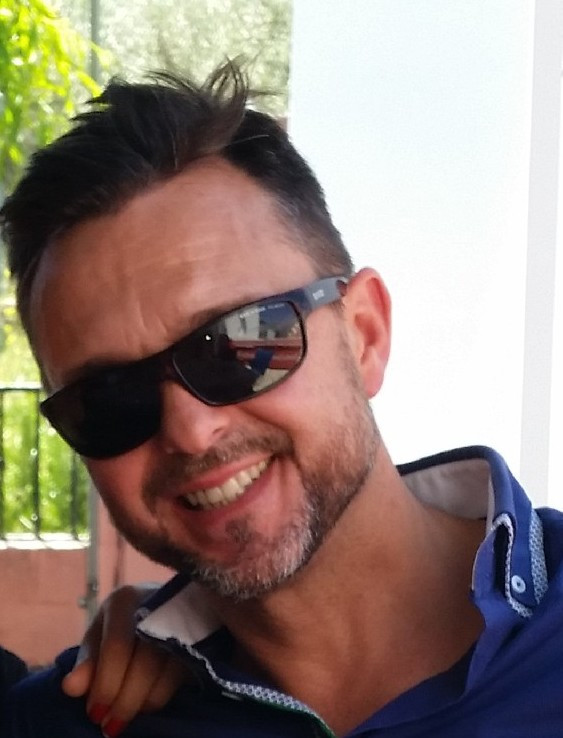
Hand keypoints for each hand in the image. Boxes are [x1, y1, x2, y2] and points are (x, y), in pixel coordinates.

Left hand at [62, 584, 187, 736]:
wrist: (166, 605)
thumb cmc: (124, 622)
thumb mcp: (100, 633)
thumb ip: (86, 660)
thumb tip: (70, 688)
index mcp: (125, 600)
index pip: (117, 646)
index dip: (105, 684)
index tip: (94, 714)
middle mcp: (157, 605)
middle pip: (144, 662)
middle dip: (124, 700)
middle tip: (109, 726)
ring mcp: (183, 621)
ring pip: (166, 673)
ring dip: (142, 703)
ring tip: (124, 717)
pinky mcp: (199, 641)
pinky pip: (180, 678)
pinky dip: (159, 698)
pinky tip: (144, 704)